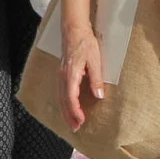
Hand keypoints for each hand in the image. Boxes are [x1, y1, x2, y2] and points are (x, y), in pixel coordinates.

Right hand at [60, 15, 104, 129]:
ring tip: (72, 122)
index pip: (70, 98)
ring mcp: (60, 75)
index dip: (75, 111)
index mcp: (70, 75)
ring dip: (65, 111)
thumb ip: (96, 79)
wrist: (73, 30)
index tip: (81, 121)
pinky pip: (60, 92)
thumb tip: (99, 95)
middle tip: (76, 128)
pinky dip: (63, 103)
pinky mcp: (61, 74)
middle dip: (69, 116)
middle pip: (63, 101)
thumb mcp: (95, 60)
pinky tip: (68, 107)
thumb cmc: (85, 43)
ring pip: (60, 98)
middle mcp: (62, 77)